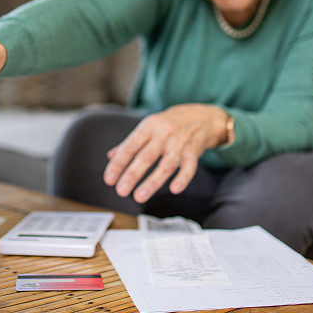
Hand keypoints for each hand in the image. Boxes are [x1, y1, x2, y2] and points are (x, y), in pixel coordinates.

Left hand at [103, 104, 229, 203]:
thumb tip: (111, 156)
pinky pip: (189, 166)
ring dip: (152, 182)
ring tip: (139, 196)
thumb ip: (131, 142)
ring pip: (166, 164)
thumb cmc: (172, 123)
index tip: (109, 179)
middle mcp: (164, 133)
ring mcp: (180, 142)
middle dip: (132, 174)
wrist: (203, 116)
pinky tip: (174, 189)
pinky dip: (183, 178)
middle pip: (146, 156)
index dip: (119, 163)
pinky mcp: (194, 150)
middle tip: (121, 191)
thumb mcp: (150, 127)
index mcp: (149, 126)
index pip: (130, 146)